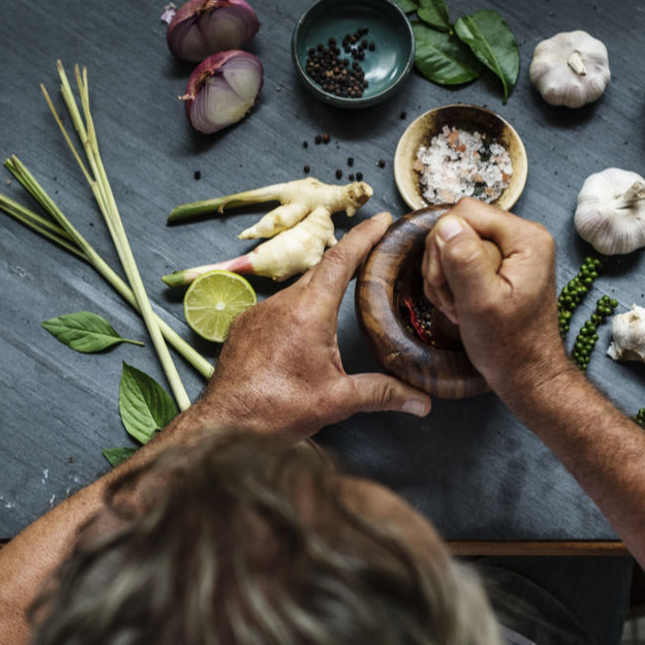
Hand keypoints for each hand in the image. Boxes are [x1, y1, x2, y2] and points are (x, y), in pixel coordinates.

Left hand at [188, 212, 431, 443]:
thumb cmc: (274, 410)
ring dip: (321, 289)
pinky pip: (275, 307)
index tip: (382, 220)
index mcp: (308, 313)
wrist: (223, 425)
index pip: (341, 260)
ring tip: (344, 292)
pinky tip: (305, 327)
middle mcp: (280, 304)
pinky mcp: (243, 327)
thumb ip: (382, 394)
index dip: (364, 236)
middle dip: (347, 259)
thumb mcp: (337, 401)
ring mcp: (257, 313)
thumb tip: (422, 402)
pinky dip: (296, 309)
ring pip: (297, 290)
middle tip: (372, 253)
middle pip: (320, 271)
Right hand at [420, 198, 570, 398]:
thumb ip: (464, 259)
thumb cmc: (510, 346)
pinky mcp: (499, 266)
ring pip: (453, 243)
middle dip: (442, 263)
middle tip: (451, 299)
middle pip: (457, 226)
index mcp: (526, 238)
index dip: (443, 243)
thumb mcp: (481, 303)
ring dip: (443, 277)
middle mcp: (521, 237)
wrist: (526, 374)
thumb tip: (446, 225)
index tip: (445, 282)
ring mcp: (510, 251)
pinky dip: (450, 284)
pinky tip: (458, 306)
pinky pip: (459, 260)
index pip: (464, 212)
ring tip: (456, 307)